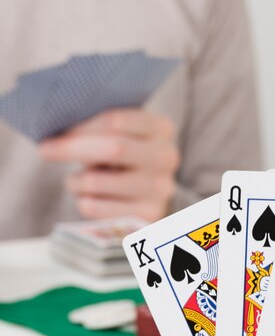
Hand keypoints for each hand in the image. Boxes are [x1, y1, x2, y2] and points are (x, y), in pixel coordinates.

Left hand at [39, 109, 179, 221]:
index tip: (60, 130)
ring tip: (78, 180)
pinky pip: (96, 207)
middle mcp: (167, 157)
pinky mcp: (147, 215)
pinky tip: (92, 198)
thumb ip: (100, 126)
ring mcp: (160, 188)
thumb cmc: (125, 156)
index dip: (83, 125)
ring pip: (98, 181)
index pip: (116, 120)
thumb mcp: (123, 133)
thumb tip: (55, 128)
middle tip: (46, 150)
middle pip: (114, 148)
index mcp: (162, 128)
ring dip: (76, 180)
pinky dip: (83, 201)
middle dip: (73, 148)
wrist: (148, 194)